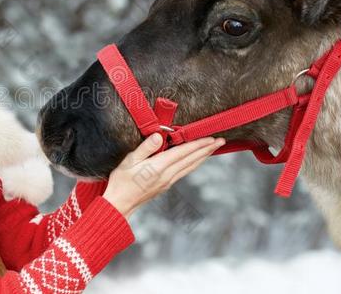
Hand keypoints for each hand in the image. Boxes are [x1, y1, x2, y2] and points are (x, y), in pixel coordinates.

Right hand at [103, 133, 224, 218]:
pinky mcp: (166, 185)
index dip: (198, 144)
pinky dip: (194, 163)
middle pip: (191, 159)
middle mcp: (167, 175)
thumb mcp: (129, 161)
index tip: (211, 137)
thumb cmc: (121, 181)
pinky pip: (185, 171)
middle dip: (207, 149)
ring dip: (203, 156)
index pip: (183, 152)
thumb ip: (146, 148)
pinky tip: (196, 161)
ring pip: (190, 166)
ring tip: (213, 148)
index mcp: (159, 167)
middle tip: (221, 141)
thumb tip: (159, 136)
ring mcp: (168, 181)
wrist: (120, 204)